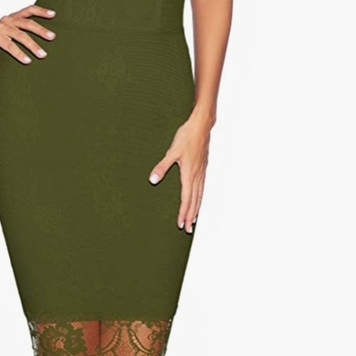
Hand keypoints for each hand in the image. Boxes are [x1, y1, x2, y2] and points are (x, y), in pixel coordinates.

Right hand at [0, 5, 56, 62]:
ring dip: (33, 45)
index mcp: (14, 18)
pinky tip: (27, 60)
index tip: (54, 14)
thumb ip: (25, 35)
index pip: (29, 10)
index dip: (41, 11)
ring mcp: (1, 28)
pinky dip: (19, 54)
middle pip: (28, 23)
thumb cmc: (0, 44)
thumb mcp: (14, 37)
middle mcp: (8, 20)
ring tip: (42, 54)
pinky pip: (9, 46)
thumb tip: (48, 42)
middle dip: (41, 30)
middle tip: (52, 37)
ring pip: (20, 35)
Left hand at [148, 114, 212, 232]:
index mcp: (189, 174)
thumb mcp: (171, 152)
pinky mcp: (203, 168)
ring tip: (194, 220)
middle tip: (188, 229)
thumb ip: (161, 166)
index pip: (186, 198)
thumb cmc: (186, 137)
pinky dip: (200, 198)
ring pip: (200, 195)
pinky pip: (202, 188)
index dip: (183, 212)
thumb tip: (152, 179)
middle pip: (195, 200)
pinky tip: (198, 200)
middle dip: (191, 216)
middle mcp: (197, 175)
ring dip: (196, 209)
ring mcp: (201, 172)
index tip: (181, 223)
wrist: (200, 126)